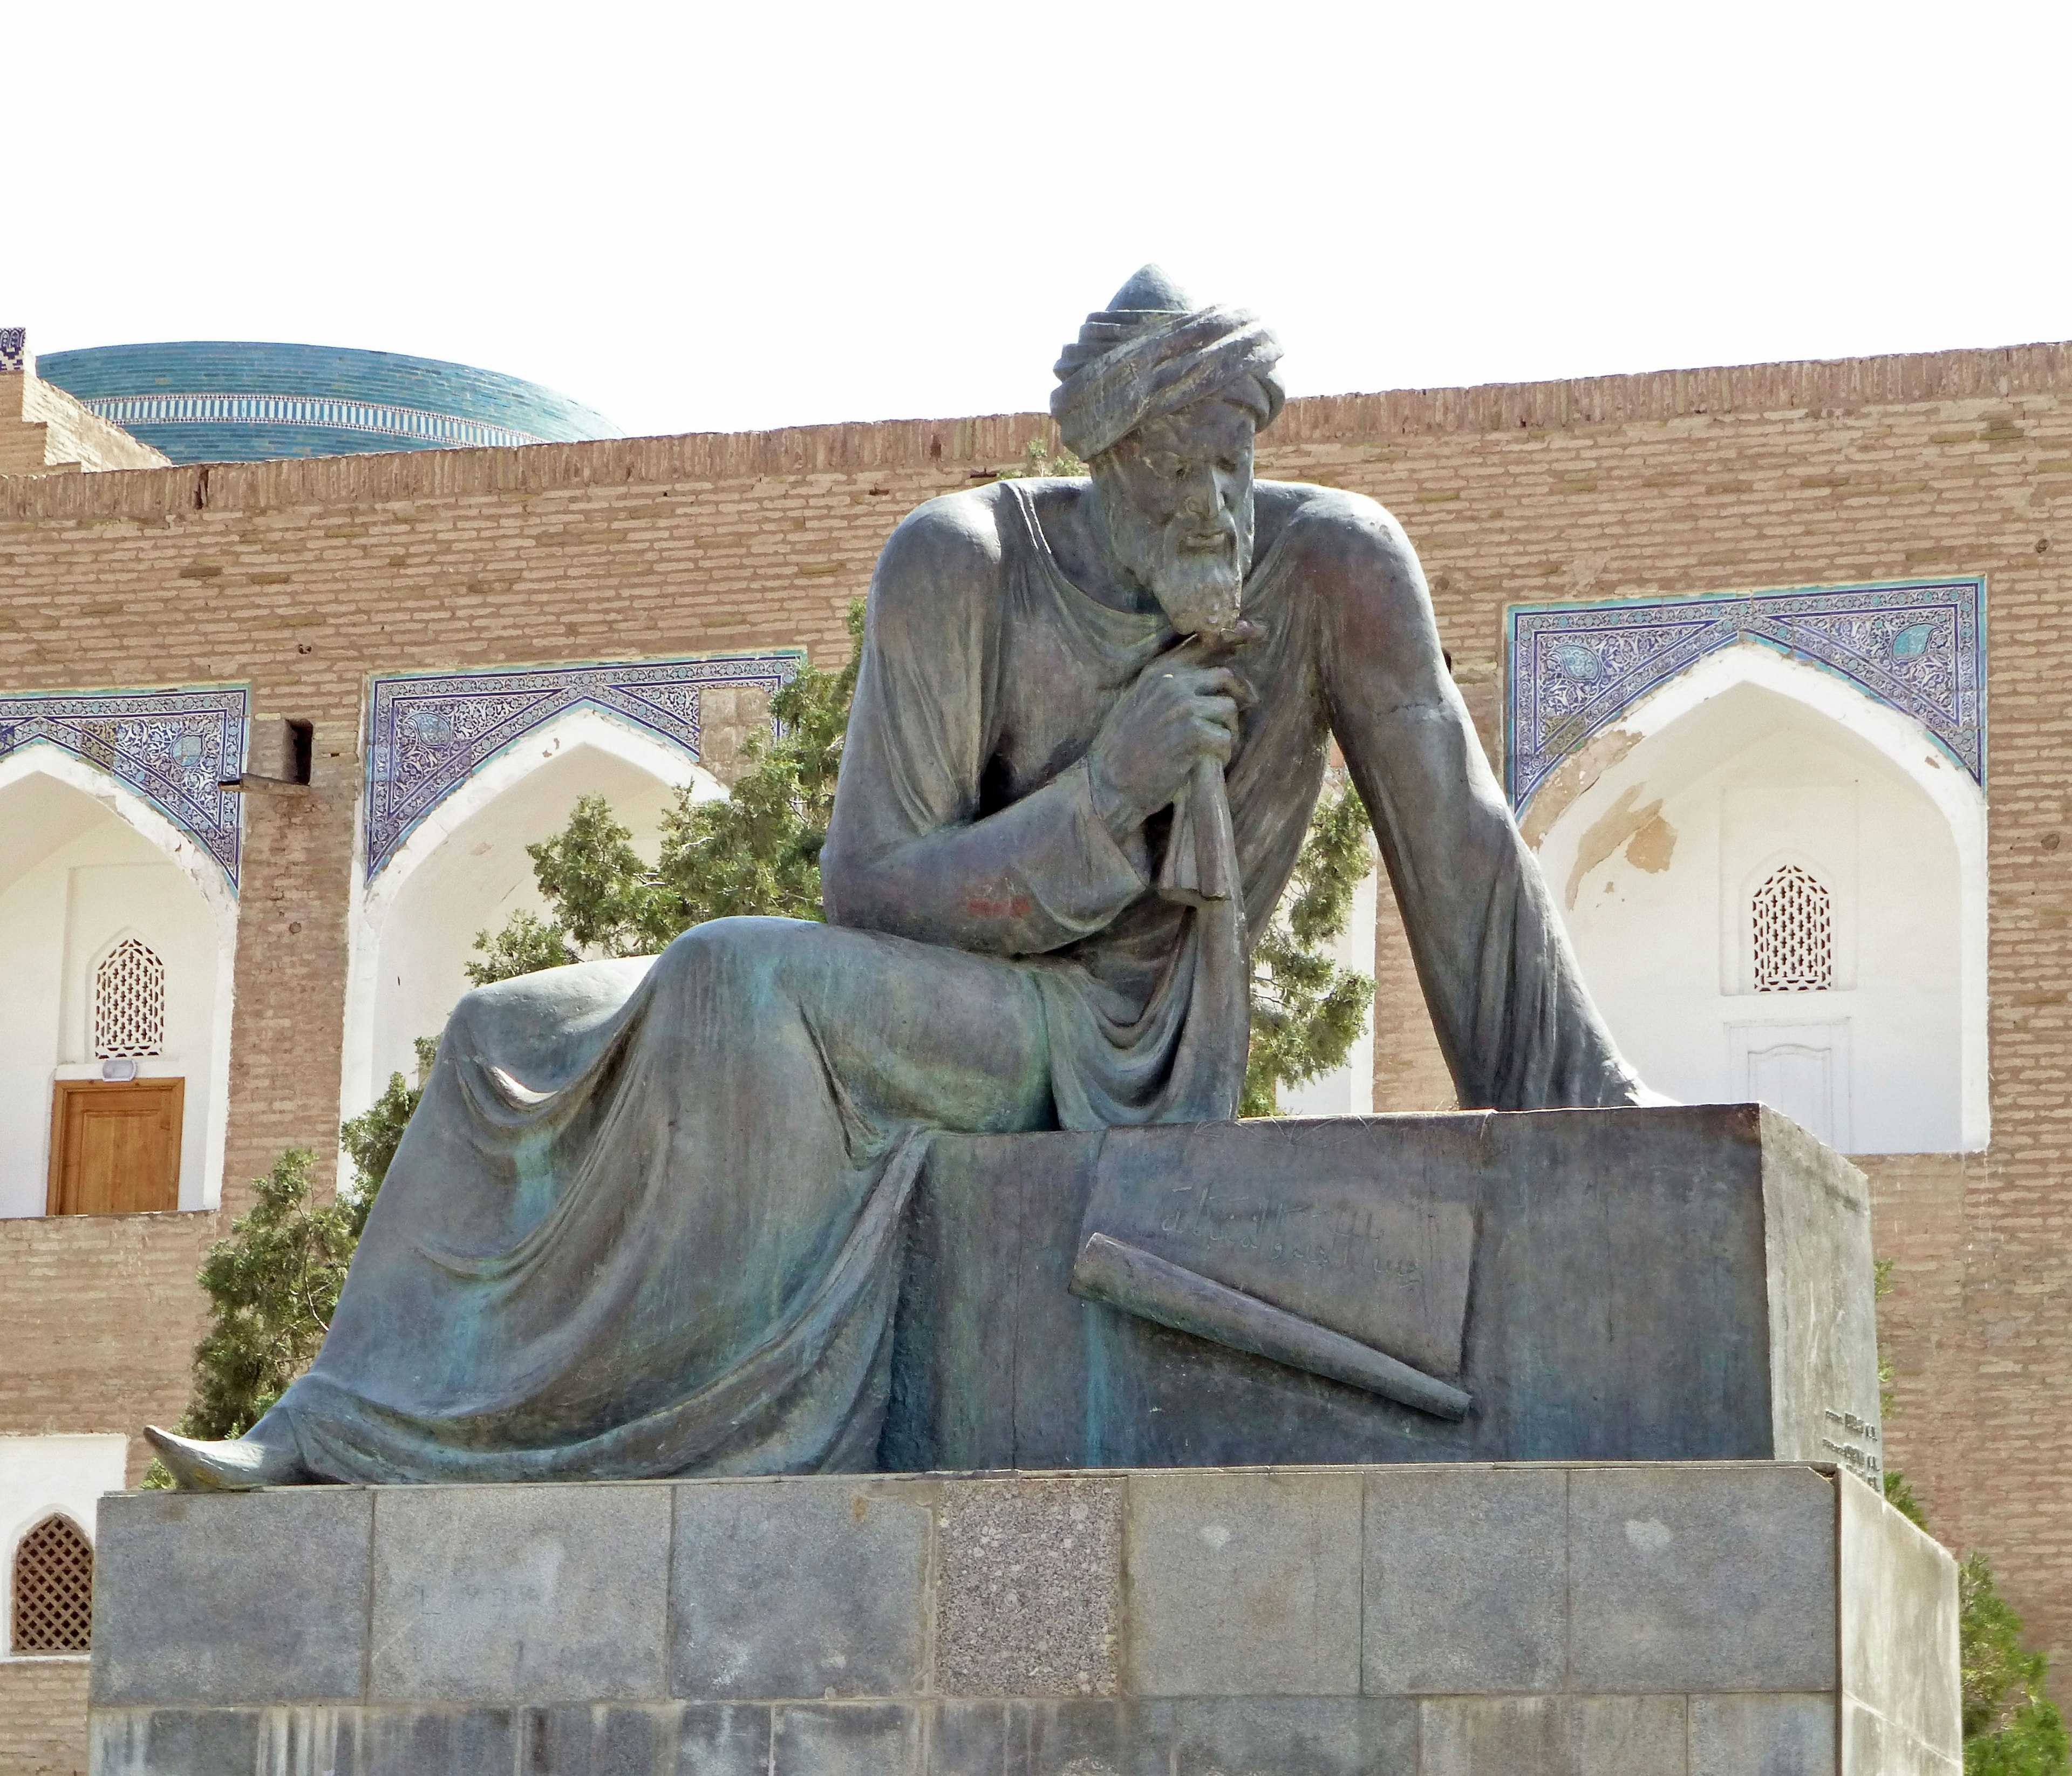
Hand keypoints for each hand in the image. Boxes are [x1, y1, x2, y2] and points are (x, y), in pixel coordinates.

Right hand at [1087, 656, 1247, 829]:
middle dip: (1230, 700)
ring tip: (1212, 750)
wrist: (1108, 784)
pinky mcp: (1193, 734)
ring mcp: (1183, 706)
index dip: (1225, 659)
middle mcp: (1171, 682)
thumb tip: (1207, 678)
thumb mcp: (1138, 702)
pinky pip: (1225, 738)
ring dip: (1227, 731)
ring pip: (1229, 709)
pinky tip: (1206, 764)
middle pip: (1225, 677)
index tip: (1232, 684)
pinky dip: (1221, 754)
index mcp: (1158, 671)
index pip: (1203, 647)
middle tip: (1226, 725)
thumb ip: (1166, 686)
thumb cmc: (1123, 749)